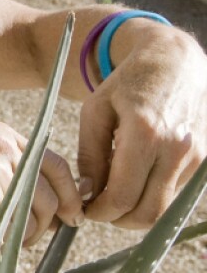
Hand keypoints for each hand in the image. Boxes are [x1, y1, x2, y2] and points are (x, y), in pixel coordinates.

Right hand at [0, 122, 82, 253]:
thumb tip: (69, 206)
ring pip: (38, 217)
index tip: (72, 217)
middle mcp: (0, 145)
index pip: (56, 165)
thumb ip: (20, 178)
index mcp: (0, 134)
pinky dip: (2, 241)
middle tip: (22, 235)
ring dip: (23, 236)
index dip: (70, 195)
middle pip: (52, 195)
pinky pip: (17, 231)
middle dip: (44, 224)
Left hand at [78, 30, 206, 227]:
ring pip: (166, 208)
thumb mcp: (96, 110)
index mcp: (145, 134)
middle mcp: (177, 148)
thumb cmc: (128, 83)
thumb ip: (90, 154)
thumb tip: (87, 192)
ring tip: (116, 190)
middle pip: (149, 213)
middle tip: (100, 209)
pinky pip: (177, 193)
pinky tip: (137, 178)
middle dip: (119, 219)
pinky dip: (155, 195)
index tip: (86, 208)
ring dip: (138, 209)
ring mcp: (197, 157)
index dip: (100, 212)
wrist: (175, 61)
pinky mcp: (206, 160)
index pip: (123, 197)